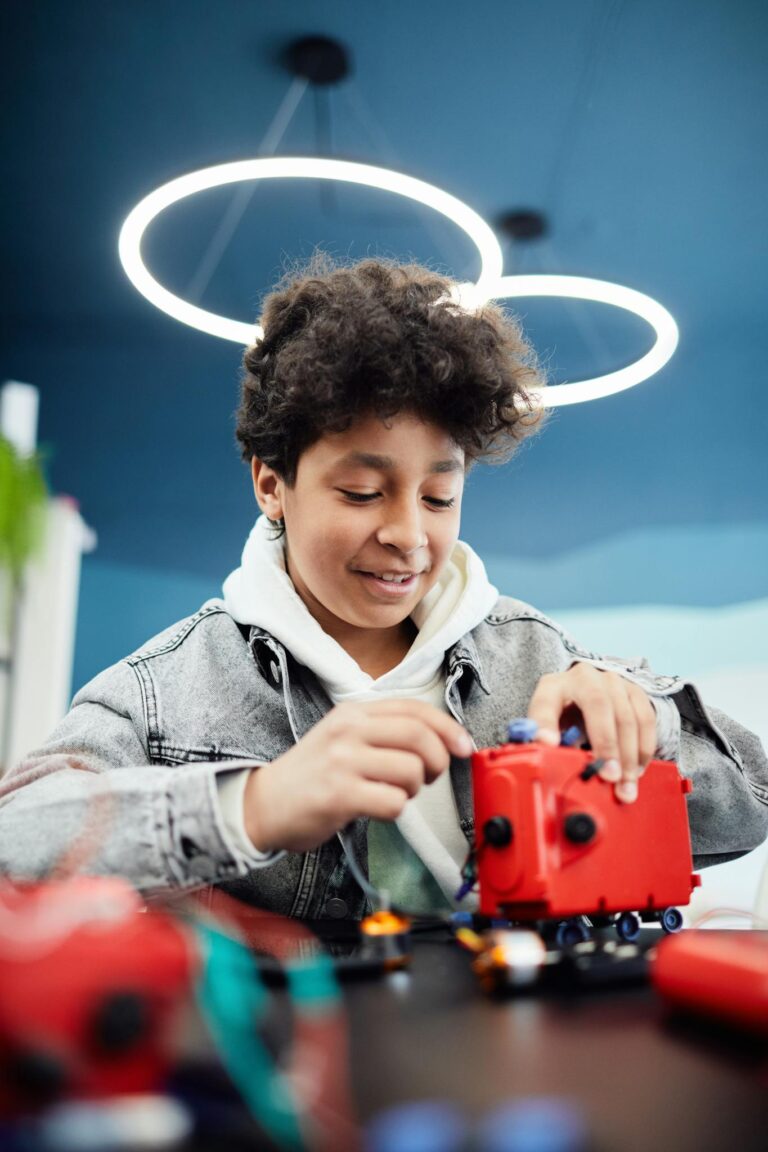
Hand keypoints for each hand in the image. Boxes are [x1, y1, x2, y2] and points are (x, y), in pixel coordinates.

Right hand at [243, 699, 472, 851]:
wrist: (263, 804)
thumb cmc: (312, 774)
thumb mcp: (343, 737)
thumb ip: (384, 732)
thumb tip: (441, 740)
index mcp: (353, 712)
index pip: (415, 709)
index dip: (448, 728)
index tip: (463, 747)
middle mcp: (348, 731)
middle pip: (419, 736)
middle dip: (438, 761)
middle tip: (429, 777)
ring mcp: (342, 762)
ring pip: (411, 771)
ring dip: (414, 790)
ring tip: (395, 794)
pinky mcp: (339, 795)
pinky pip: (393, 803)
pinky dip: (396, 810)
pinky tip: (378, 809)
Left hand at [527, 663, 656, 802]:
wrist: (589, 694)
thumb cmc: (565, 717)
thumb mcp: (551, 728)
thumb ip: (550, 743)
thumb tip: (553, 760)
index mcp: (553, 687)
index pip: (545, 702)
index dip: (545, 724)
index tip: (548, 744)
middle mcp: (583, 676)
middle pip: (598, 704)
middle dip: (606, 744)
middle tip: (609, 776)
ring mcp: (612, 681)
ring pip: (626, 716)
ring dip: (628, 756)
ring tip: (625, 786)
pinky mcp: (635, 690)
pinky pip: (646, 720)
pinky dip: (644, 749)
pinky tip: (636, 771)